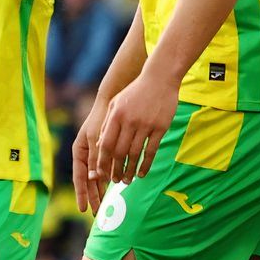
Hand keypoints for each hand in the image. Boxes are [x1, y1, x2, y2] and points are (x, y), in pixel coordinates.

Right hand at [72, 97, 108, 212]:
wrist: (112, 102)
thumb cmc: (102, 118)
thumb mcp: (97, 139)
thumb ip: (96, 158)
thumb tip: (94, 178)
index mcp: (79, 152)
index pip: (79, 178)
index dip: (82, 194)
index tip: (84, 209)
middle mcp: (85, 155)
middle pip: (87, 181)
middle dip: (91, 197)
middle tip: (96, 214)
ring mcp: (94, 154)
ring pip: (96, 177)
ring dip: (100, 192)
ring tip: (103, 207)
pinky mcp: (105, 151)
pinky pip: (105, 170)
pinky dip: (108, 181)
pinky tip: (112, 191)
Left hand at [93, 68, 178, 186]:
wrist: (159, 79)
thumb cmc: (134, 92)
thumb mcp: (115, 103)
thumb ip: (107, 123)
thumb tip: (99, 146)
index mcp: (116, 116)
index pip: (105, 144)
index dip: (102, 161)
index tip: (101, 173)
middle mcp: (129, 121)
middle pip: (119, 152)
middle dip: (115, 169)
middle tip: (114, 181)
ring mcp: (146, 125)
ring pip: (135, 154)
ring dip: (130, 170)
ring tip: (127, 180)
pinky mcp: (160, 128)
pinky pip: (151, 151)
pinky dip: (145, 164)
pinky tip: (142, 173)